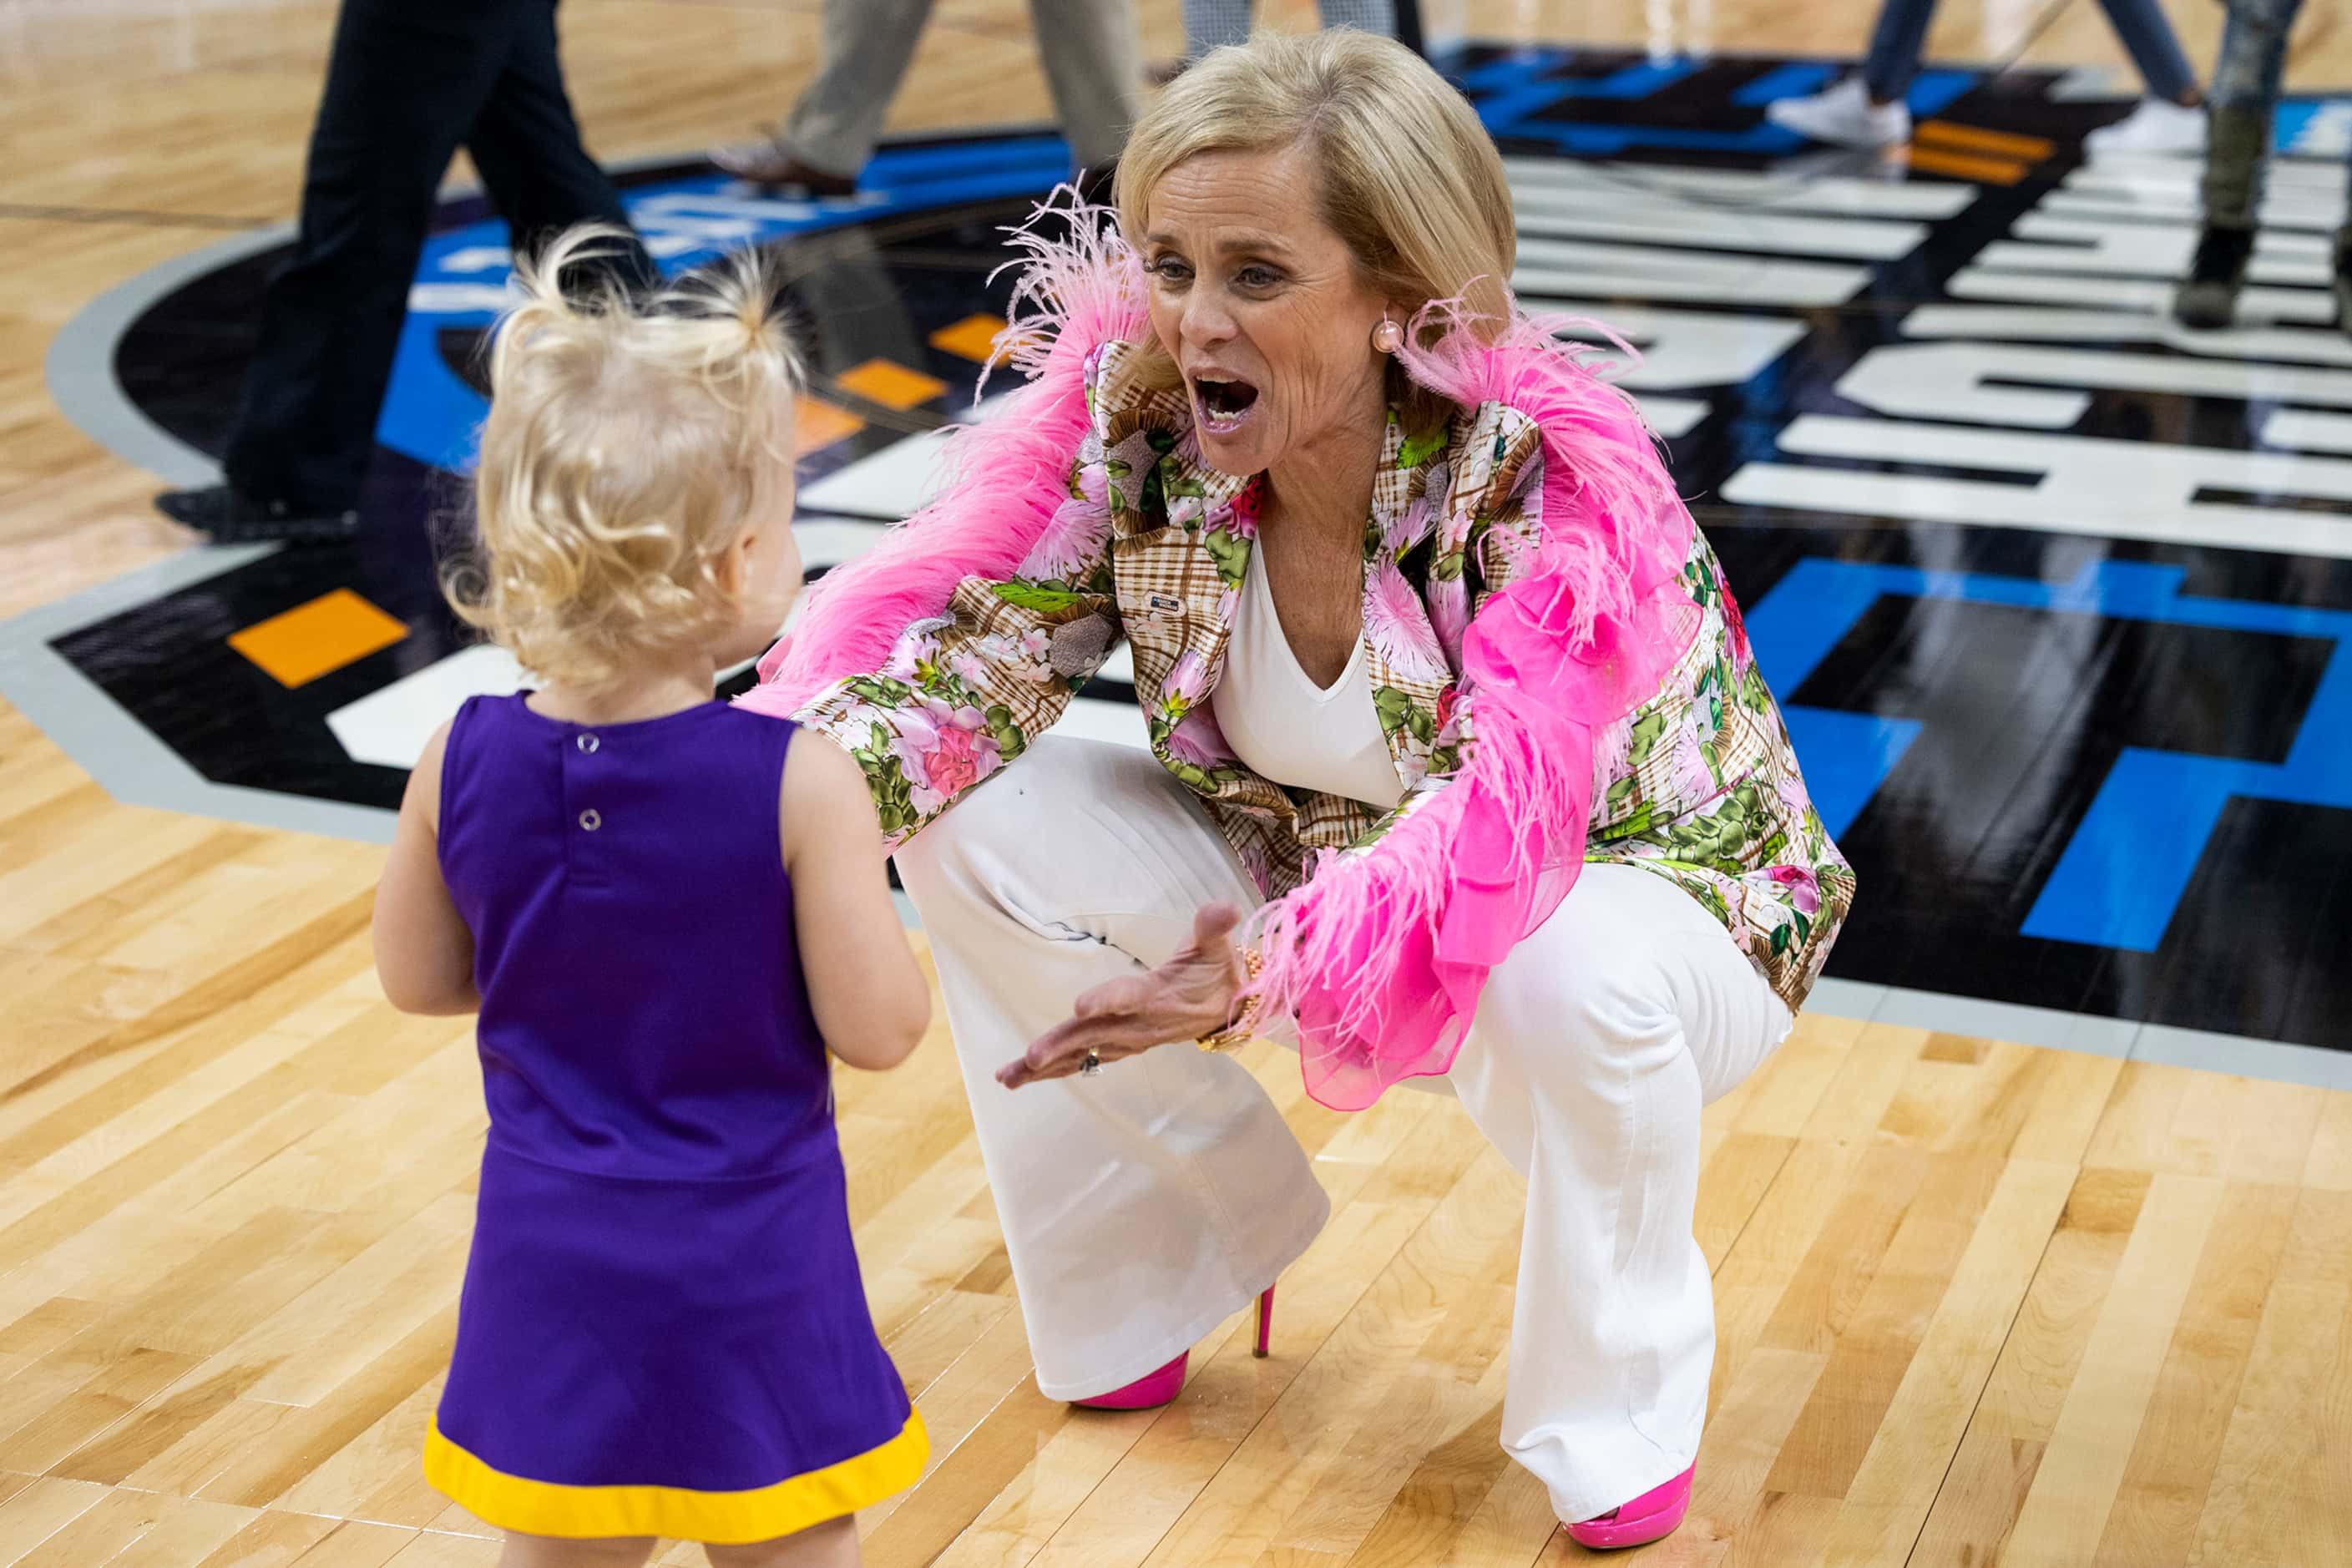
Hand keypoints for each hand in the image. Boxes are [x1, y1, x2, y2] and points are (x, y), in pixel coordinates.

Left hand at [997, 903, 1244, 1088]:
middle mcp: (1138, 1024)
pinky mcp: (1122, 1047)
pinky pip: (1086, 1062)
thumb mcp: (1216, 947)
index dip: (1105, 1001)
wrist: (1229, 1010)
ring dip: (1047, 1067)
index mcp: (1156, 995)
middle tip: (1029, 1058)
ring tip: (1009, 1076)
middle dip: (1061, 1047)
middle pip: (1094, 1036)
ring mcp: (1128, 1040)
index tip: (1079, 1006)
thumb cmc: (1216, 973)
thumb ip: (1213, 927)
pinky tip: (1025, 1075)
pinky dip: (1056, 1069)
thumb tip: (1225, 906)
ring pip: (1083, 1056)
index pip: (1127, 998)